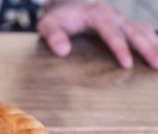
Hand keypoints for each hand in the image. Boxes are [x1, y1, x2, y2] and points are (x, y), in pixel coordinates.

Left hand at [37, 1, 157, 68]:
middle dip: (146, 49)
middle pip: (133, 32)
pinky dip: (153, 41)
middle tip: (156, 66)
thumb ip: (53, 36)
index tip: (127, 65)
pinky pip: (142, 32)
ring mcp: (121, 19)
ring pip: (142, 32)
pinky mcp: (124, 25)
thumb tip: (63, 51)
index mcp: (97, 14)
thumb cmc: (57, 18)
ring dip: (155, 46)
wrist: (65, 5)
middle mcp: (114, 15)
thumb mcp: (47, 24)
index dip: (120, 48)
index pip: (112, 32)